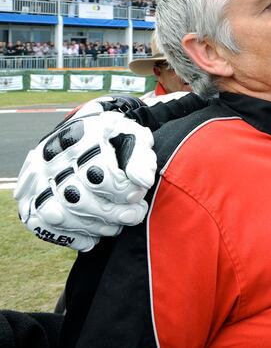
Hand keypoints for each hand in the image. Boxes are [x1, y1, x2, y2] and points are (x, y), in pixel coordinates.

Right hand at [15, 109, 156, 251]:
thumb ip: (141, 158)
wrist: (88, 133)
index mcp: (81, 135)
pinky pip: (41, 226)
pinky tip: (93, 235)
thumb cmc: (116, 138)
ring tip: (115, 226)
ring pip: (59, 215)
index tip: (137, 195)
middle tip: (133, 216)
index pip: (98, 173)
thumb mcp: (135, 137)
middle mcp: (51, 155)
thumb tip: (141, 182)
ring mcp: (35, 177)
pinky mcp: (28, 197)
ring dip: (93, 227)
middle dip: (111, 214)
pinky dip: (70, 236)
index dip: (122, 191)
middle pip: (77, 198)